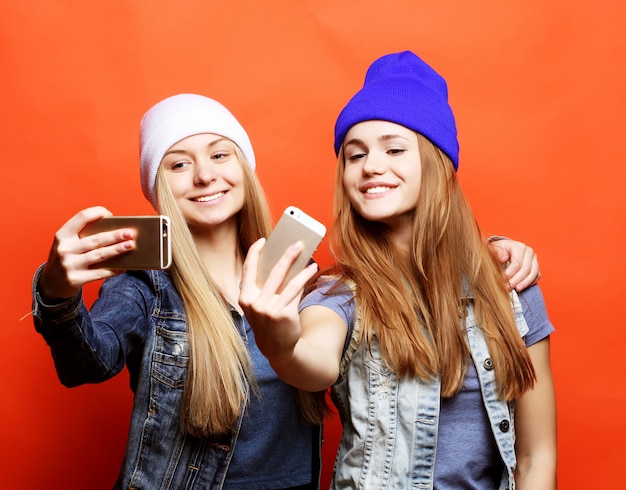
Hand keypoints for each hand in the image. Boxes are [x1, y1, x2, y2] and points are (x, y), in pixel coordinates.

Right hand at [38, 206, 136, 301]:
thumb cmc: (66, 258)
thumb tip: (114, 230)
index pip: (81, 217)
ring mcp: (69, 265)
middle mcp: (64, 249)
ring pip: (99, 255)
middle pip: (95, 239)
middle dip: (114, 236)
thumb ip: (83, 236)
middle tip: (129, 233)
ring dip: (117, 250)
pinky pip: (99, 273)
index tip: (110, 213)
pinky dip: (113, 270)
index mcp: (62, 235)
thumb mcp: (67, 244)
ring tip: (130, 245)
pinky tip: (124, 267)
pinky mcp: (76, 279)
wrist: (51, 284)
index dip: (97, 213)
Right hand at [238, 238, 317, 360]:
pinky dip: (304, 279)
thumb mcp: (258, 306)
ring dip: (300, 267)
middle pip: (273, 272)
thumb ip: (263, 287)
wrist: (277, 348)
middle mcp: (256, 303)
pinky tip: (311, 271)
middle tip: (296, 244)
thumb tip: (281, 261)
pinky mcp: (285, 314)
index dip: (254, 253)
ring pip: (288, 282)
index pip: (248, 269)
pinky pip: (296, 292)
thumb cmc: (268, 321)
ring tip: (308, 256)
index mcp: (245, 297)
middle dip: (286, 256)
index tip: (263, 241)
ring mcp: (270, 310)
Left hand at [487, 238, 540, 291]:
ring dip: (525, 283)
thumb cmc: (497, 250)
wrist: (503, 249)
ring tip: (517, 289)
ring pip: (533, 273)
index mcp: (519, 247)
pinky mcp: (536, 266)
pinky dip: (530, 282)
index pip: (516, 264)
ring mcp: (534, 259)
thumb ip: (497, 253)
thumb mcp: (494, 249)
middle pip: (526, 269)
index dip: (509, 274)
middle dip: (516, 280)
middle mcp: (529, 252)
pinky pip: (537, 276)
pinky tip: (522, 287)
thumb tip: (503, 259)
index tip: (502, 281)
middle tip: (508, 288)